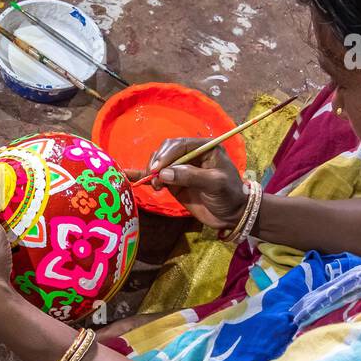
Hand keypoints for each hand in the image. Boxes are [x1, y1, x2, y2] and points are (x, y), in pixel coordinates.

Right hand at [126, 138, 248, 229]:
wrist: (231, 215)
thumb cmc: (229, 195)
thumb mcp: (215, 183)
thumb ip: (191, 176)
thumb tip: (164, 173)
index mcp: (205, 148)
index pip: (180, 145)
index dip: (167, 155)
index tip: (157, 169)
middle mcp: (191, 155)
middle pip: (166, 152)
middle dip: (158, 163)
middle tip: (155, 178)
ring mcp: (181, 168)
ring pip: (159, 163)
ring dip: (152, 172)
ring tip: (156, 186)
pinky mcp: (174, 182)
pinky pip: (156, 176)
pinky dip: (143, 176)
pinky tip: (128, 174)